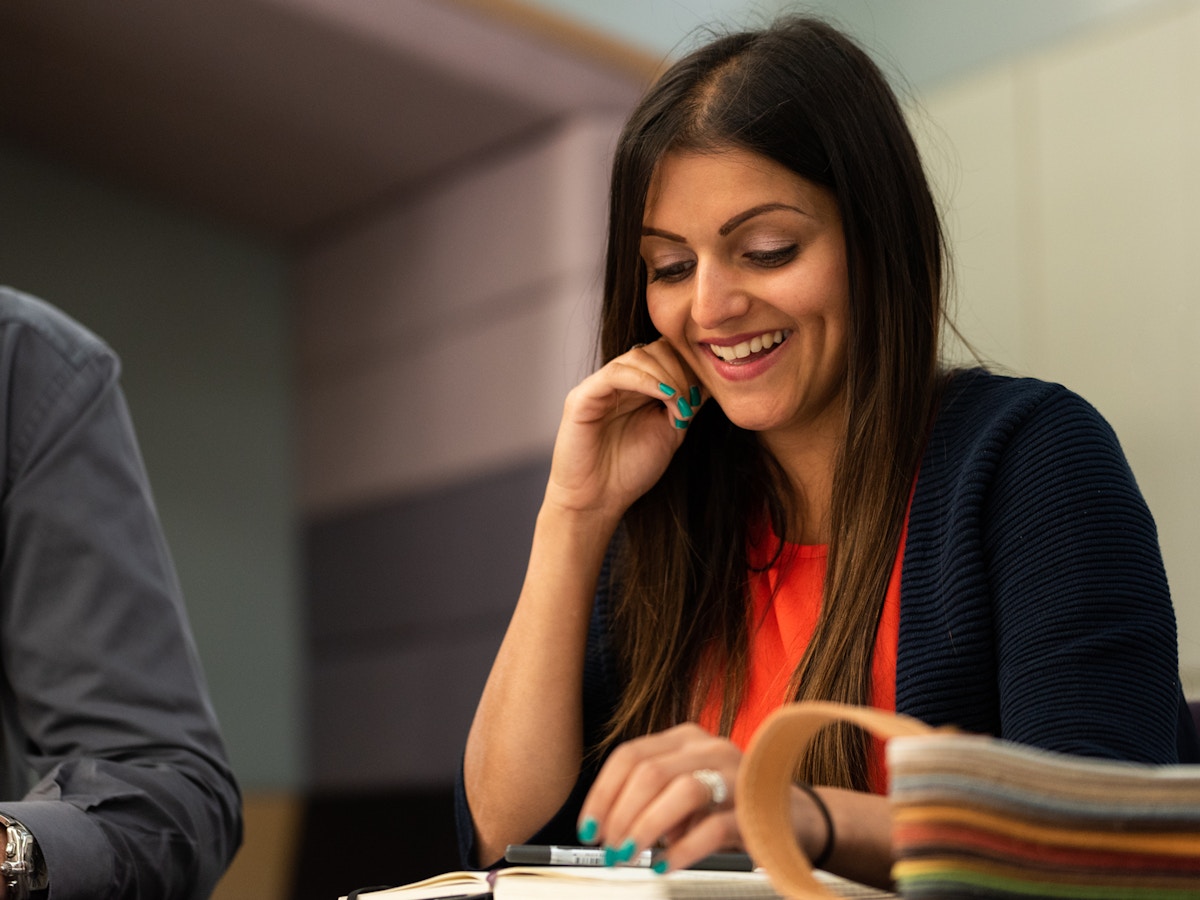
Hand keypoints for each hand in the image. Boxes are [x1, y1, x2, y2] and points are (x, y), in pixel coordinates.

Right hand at [546, 340, 703, 522]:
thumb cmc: (630, 471)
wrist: (598, 501)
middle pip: (655, 350)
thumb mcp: (670, 432)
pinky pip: (616, 373)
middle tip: (689, 402)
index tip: (702, 396)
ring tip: (678, 404)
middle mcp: (619, 382)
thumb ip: (685, 404)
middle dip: (681, 371)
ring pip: (638, 357)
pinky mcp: (583, 396)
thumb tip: (708, 381)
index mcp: (638, 388)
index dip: (690, 368)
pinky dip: (645, 380)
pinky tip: (664, 395)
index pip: (667, 355)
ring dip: (667, 376)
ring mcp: (600, 387)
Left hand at [576, 723, 741, 872]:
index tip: (589, 827)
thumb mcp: (684, 789)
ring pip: (682, 791)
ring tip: (630, 854)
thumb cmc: (727, 803)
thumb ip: (650, 797)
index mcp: (685, 739)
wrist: (790, 815)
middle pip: (651, 772)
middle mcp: (710, 749)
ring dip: (647, 826)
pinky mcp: (756, 809)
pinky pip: (714, 827)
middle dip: (620, 814)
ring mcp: (736, 776)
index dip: (603, 793)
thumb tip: (607, 826)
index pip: (631, 755)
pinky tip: (666, 863)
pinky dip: (683, 848)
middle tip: (609, 847)